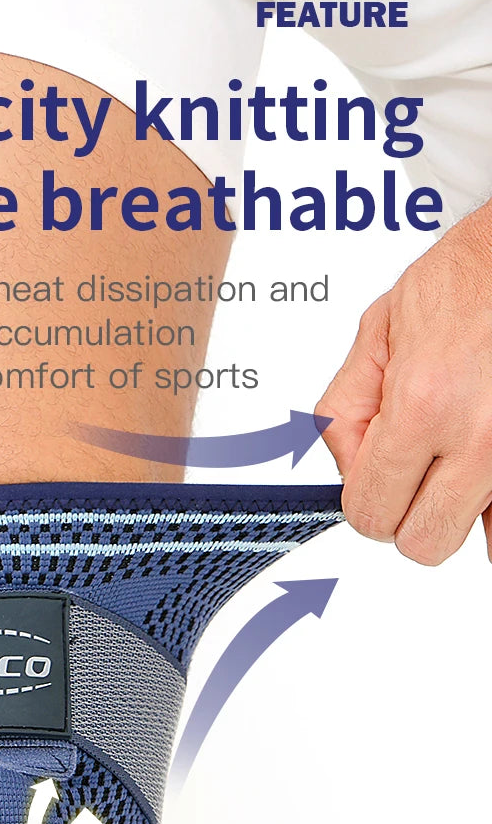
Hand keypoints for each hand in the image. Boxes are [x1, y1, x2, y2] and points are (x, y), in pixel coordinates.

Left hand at [318, 200, 491, 565]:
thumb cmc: (464, 281)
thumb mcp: (376, 335)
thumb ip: (345, 411)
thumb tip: (345, 466)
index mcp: (424, 406)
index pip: (372, 512)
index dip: (365, 497)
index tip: (373, 475)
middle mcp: (478, 437)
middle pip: (424, 542)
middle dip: (408, 514)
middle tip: (412, 471)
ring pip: (474, 536)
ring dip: (453, 505)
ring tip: (450, 451)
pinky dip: (487, 496)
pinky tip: (474, 456)